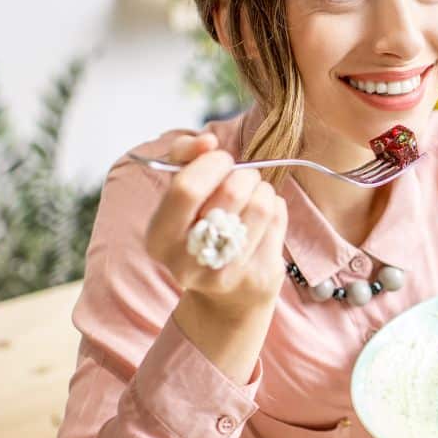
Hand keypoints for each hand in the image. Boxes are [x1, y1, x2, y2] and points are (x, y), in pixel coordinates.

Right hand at [144, 132, 287, 315]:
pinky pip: (278, 219)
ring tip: (254, 196)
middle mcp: (187, 263)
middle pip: (231, 193)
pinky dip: (275, 207)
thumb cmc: (201, 228)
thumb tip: (206, 141)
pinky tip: (263, 218)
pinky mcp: (258, 277)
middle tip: (242, 178)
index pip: (187, 188)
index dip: (211, 163)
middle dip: (243, 174)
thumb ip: (184, 156)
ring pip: (261, 204)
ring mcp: (225, 274)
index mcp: (159, 239)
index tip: (221, 159)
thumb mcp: (180, 193)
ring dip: (262, 189)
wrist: (226, 296)